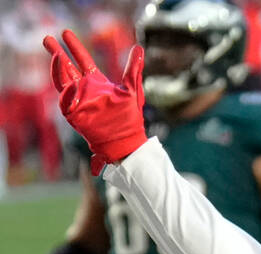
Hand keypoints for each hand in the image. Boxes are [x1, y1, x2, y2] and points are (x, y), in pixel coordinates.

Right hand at [43, 30, 146, 175]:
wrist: (127, 139)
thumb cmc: (130, 117)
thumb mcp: (133, 90)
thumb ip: (134, 69)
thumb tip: (139, 48)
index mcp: (96, 82)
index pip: (82, 60)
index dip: (74, 47)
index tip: (65, 33)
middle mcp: (84, 90)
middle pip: (66, 68)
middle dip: (57, 53)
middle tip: (47, 38)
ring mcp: (78, 101)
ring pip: (62, 82)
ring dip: (58, 69)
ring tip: (56, 55)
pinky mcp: (74, 115)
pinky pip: (66, 102)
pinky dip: (68, 93)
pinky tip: (72, 84)